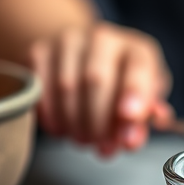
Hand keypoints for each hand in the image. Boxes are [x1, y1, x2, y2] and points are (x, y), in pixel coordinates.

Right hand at [29, 22, 173, 156]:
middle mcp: (104, 38)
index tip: (128, 117)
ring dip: (74, 123)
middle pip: (96, 80)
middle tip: (102, 146)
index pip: (139, 67)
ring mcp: (68, 41)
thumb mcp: (143, 96)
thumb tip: (132, 139)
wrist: (82, 53)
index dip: (135, 93)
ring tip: (84, 139)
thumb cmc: (120, 81)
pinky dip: (51, 116)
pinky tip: (62, 127)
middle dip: (98, 121)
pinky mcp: (39, 50)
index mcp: (137, 49)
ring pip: (66, 87)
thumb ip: (144, 118)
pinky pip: (41, 89)